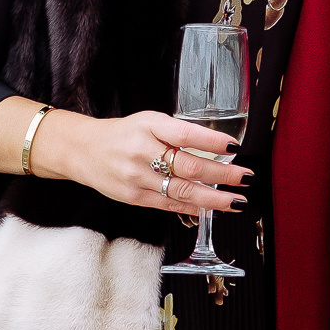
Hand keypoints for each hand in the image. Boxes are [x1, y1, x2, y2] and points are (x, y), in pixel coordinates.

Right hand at [37, 109, 249, 216]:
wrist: (83, 150)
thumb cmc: (123, 134)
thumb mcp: (148, 121)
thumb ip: (177, 133)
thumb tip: (216, 148)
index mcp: (149, 126)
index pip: (185, 134)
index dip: (212, 142)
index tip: (234, 147)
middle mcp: (142, 151)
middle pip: (188, 167)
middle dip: (222, 175)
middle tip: (246, 178)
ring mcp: (137, 177)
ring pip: (181, 191)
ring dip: (214, 198)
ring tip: (236, 201)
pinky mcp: (133, 197)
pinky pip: (168, 204)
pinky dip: (192, 207)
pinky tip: (211, 208)